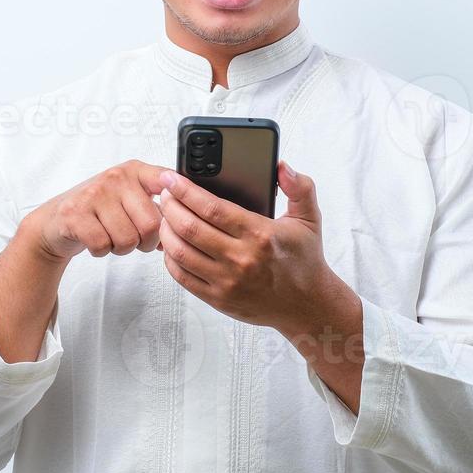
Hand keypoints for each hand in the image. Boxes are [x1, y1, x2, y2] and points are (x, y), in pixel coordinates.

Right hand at [29, 160, 170, 261]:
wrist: (56, 221)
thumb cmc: (98, 212)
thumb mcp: (129, 200)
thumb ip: (156, 211)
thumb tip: (180, 232)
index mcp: (135, 171)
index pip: (168, 181)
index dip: (178, 203)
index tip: (178, 216)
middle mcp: (116, 177)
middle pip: (151, 224)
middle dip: (145, 242)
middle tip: (132, 239)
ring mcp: (94, 193)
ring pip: (128, 239)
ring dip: (121, 248)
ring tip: (110, 236)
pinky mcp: (75, 213)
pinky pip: (103, 245)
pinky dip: (101, 251)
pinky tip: (95, 240)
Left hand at [156, 160, 348, 333]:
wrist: (307, 305)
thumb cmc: (304, 260)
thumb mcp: (309, 219)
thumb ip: (300, 187)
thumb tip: (283, 166)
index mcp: (260, 234)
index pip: (212, 208)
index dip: (186, 191)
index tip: (172, 179)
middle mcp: (242, 259)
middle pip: (190, 227)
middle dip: (170, 206)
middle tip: (164, 194)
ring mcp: (228, 281)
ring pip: (181, 252)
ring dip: (166, 231)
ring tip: (164, 216)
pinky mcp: (218, 299)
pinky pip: (183, 277)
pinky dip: (170, 258)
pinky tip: (170, 244)